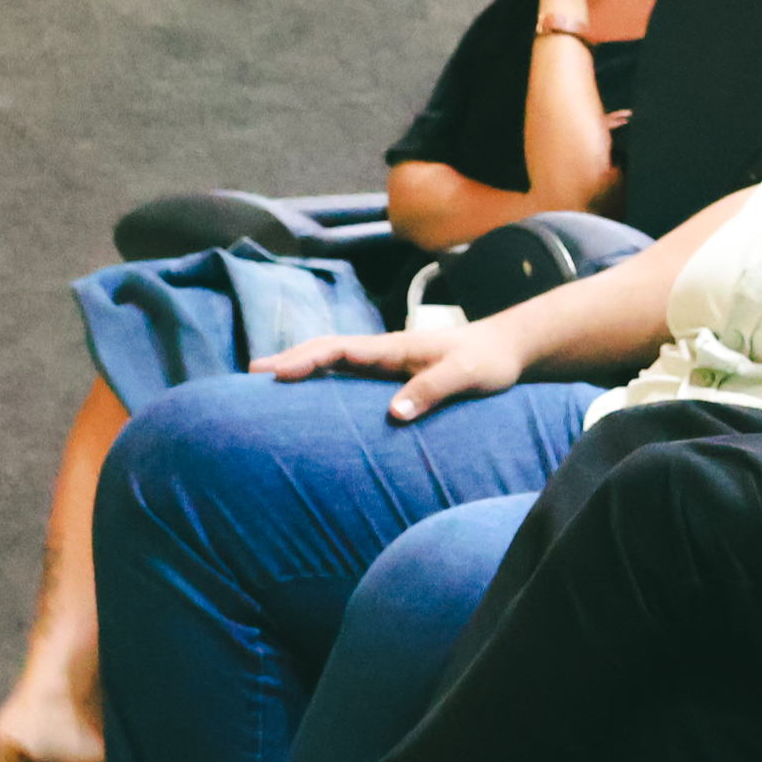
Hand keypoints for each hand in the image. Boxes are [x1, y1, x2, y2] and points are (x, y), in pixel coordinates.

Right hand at [255, 321, 531, 424]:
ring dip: (302, 367)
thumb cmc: (489, 361)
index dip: (307, 358)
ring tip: (268, 383)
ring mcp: (387, 362)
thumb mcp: (466, 375)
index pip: (341, 348)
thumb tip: (393, 414)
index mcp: (395, 347)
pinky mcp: (394, 375)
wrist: (509, 350)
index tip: (277, 373)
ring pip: (335, 360)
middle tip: (253, 375)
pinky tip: (310, 395)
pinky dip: (324, 378)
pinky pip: (350, 374)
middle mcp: (385, 351)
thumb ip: (433, 390)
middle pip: (328, 349)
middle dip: (291, 359)